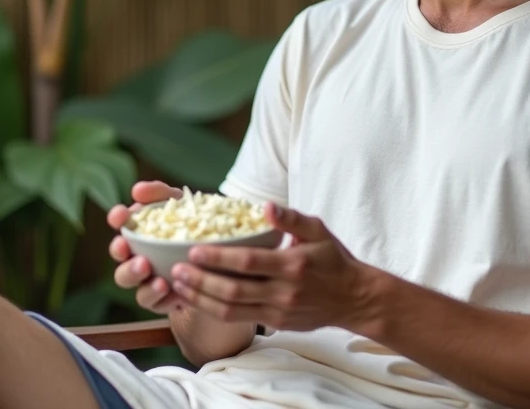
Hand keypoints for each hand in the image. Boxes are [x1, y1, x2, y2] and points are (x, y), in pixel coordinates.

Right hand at [108, 181, 183, 313]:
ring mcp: (151, 283)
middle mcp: (139, 260)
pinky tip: (178, 294)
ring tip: (160, 282)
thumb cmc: (193, 223)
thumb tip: (137, 190)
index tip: (120, 215)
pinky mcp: (167, 300)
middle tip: (140, 259)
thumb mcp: (180, 203)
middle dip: (128, 266)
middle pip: (121, 266)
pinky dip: (168, 301)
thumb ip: (159, 194)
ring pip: (139, 292)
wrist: (222, 253)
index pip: (120, 224)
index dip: (117, 219)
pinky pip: (161, 306)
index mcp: (140, 234)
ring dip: (147, 288)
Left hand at [170, 204, 380, 332]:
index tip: (193, 250)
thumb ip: (291, 218)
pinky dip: (213, 312)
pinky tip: (196, 300)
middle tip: (175, 270)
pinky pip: (238, 320)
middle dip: (201, 282)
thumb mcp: (318, 230)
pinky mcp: (275, 324)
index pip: (248, 263)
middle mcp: (283, 292)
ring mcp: (278, 311)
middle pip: (233, 291)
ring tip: (178, 286)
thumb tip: (266, 206)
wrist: (354, 298)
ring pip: (231, 311)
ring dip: (201, 300)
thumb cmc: (333, 259)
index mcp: (292, 265)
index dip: (218, 258)